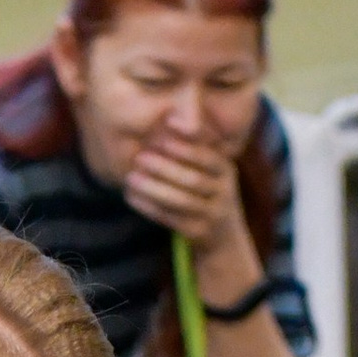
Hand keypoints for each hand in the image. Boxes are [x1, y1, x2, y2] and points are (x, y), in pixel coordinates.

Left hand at [120, 127, 254, 272]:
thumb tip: (171, 118)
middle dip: (165, 168)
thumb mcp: (212, 169)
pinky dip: (150, 207)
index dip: (186, 149)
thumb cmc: (209, 192)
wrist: (225, 238)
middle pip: (193, 180)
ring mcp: (213, 215)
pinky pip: (172, 219)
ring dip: (153, 189)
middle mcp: (224, 192)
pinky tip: (132, 197)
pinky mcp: (199, 233)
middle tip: (140, 158)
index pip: (208, 158)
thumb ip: (196, 147)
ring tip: (131, 178)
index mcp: (227, 170)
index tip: (163, 138)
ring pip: (181, 202)